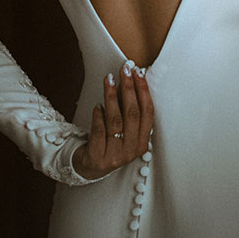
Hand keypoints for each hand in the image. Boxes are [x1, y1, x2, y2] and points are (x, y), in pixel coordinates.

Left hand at [72, 64, 154, 179]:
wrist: (90, 166)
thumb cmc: (110, 142)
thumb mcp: (124, 129)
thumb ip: (127, 108)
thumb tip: (128, 79)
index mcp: (142, 142)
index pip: (147, 112)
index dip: (144, 91)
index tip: (138, 72)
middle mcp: (132, 150)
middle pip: (132, 114)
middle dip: (129, 88)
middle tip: (124, 70)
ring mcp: (115, 155)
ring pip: (115, 120)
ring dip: (111, 96)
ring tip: (108, 79)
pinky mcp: (98, 157)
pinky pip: (99, 131)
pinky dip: (98, 115)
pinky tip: (97, 105)